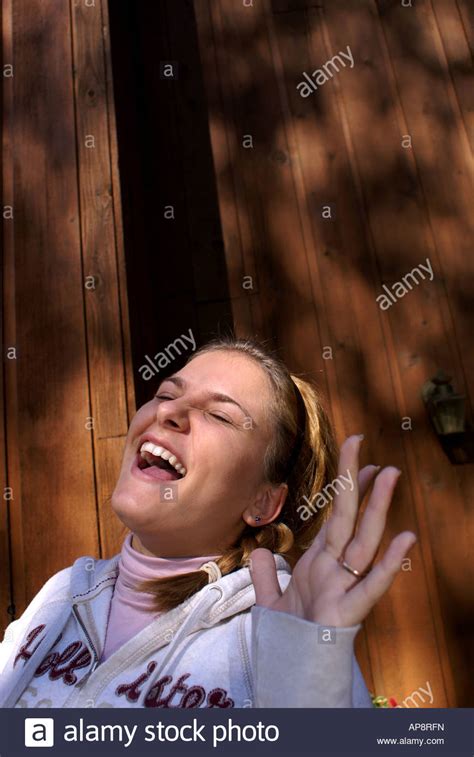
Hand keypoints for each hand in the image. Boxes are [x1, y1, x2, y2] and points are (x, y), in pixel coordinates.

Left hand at [249, 435, 416, 627]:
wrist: (291, 674)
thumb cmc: (288, 639)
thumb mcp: (270, 602)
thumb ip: (264, 576)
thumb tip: (258, 551)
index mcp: (318, 563)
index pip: (334, 517)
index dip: (345, 489)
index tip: (359, 460)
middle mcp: (334, 569)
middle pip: (347, 517)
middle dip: (355, 481)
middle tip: (363, 444)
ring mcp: (343, 587)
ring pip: (363, 541)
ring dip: (376, 508)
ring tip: (389, 475)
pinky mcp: (349, 611)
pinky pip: (371, 585)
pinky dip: (389, 563)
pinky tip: (405, 538)